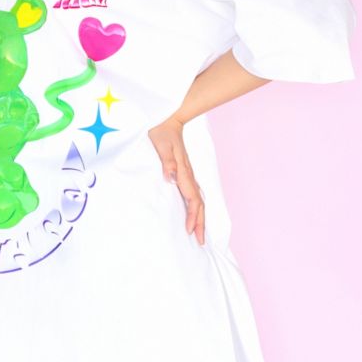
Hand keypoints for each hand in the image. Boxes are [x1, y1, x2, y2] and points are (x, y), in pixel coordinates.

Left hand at [147, 117, 205, 245]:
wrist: (170, 120)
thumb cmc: (162, 132)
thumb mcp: (161, 144)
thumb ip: (167, 161)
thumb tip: (171, 177)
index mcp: (183, 171)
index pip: (191, 198)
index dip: (192, 216)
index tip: (189, 231)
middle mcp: (188, 175)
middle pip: (199, 204)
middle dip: (200, 223)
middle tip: (200, 242)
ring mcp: (188, 175)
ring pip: (198, 200)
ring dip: (200, 218)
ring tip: (200, 234)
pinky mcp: (185, 174)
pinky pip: (194, 195)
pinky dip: (196, 208)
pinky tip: (194, 215)